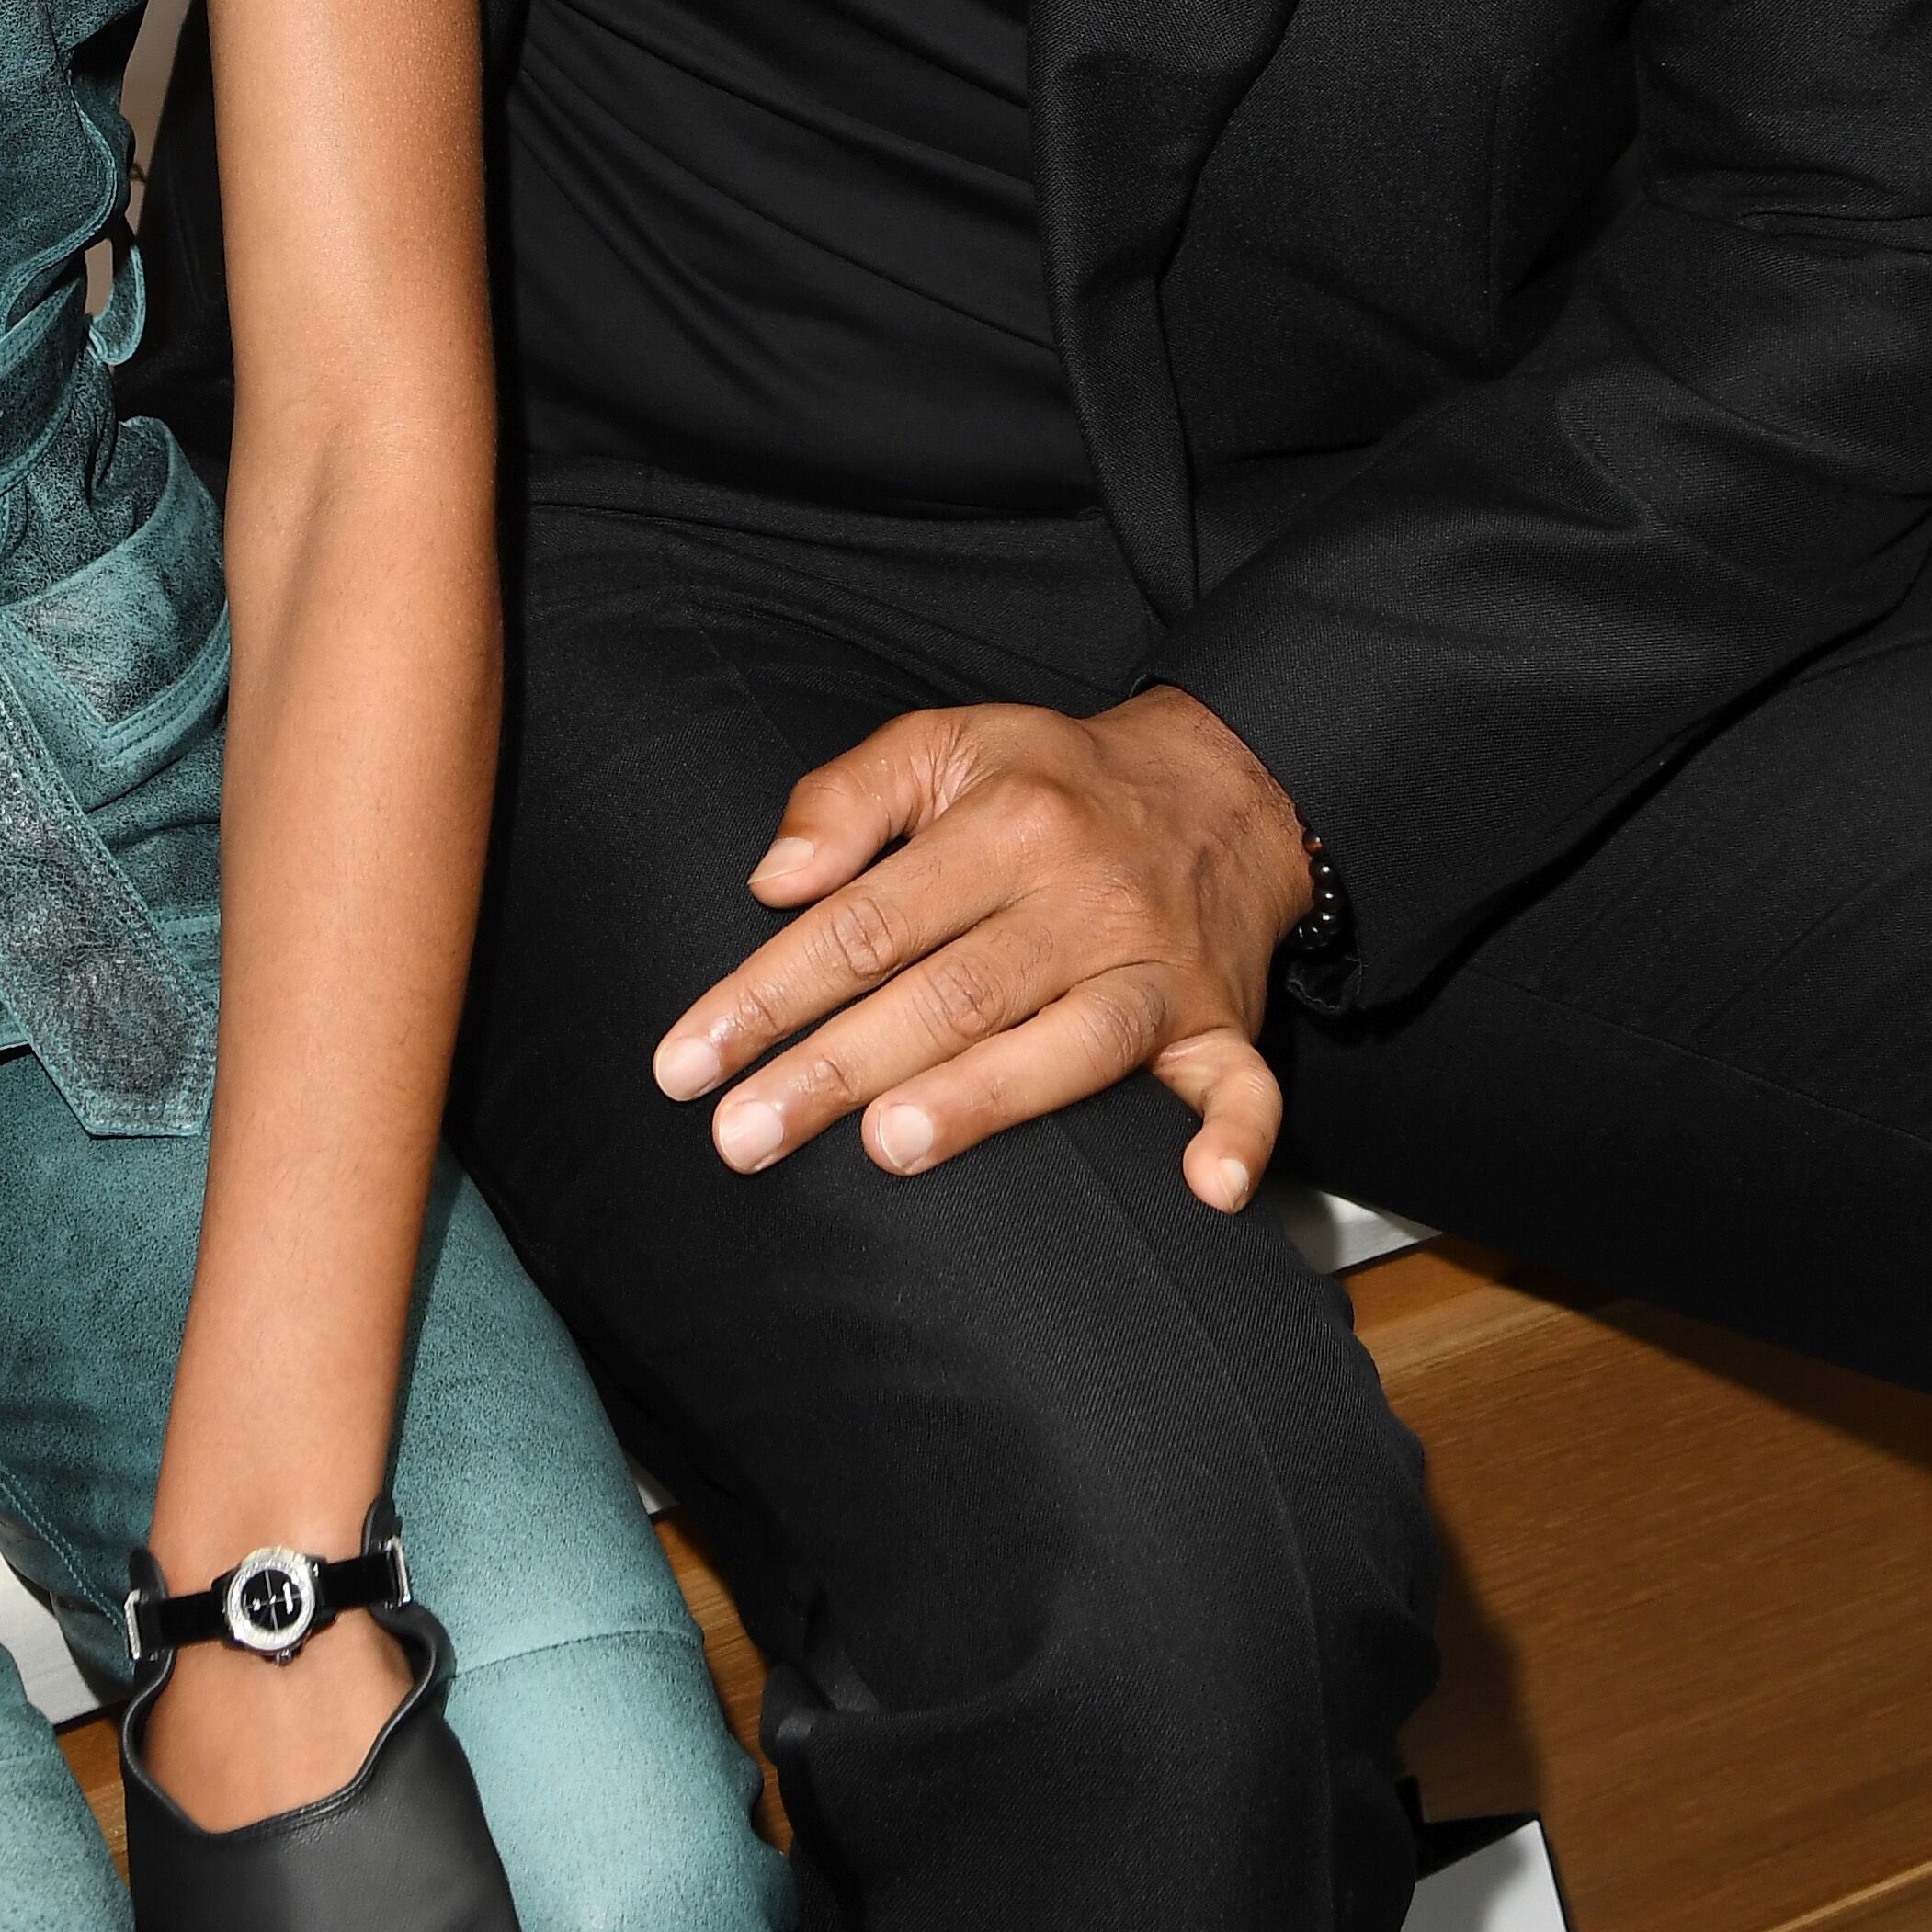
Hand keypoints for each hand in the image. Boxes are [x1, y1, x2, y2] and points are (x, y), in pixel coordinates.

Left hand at [652, 683, 1312, 1198]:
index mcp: (1005, 824)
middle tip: (744, 1135)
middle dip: (837, 1066)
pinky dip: (1237, 1137)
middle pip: (948, 992)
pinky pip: (1245, 1084)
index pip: (863, 921)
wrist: (1222, 785)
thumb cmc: (1052, 780)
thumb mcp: (945, 743)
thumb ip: (847, 797)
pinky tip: (1208, 1188)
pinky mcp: (1221, 1022)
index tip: (686, 1062)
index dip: (766, 993)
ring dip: (985, 1099)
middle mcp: (1082, 897)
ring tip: (890, 1148)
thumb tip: (772, 882)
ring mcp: (1158, 966)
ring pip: (1073, 1042)